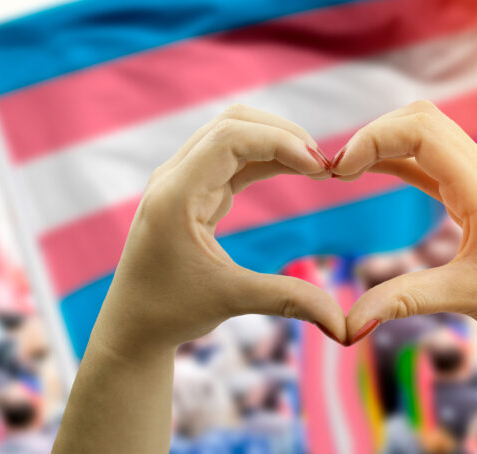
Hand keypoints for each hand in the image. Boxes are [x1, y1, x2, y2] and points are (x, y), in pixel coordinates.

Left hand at [92, 105, 345, 358]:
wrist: (133, 325)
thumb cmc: (171, 312)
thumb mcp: (232, 300)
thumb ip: (290, 300)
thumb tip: (344, 324)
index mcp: (175, 194)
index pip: (230, 138)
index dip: (280, 142)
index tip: (320, 167)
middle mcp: (175, 177)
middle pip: (232, 124)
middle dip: (282, 134)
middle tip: (323, 164)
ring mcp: (182, 180)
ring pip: (233, 135)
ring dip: (276, 143)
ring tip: (316, 167)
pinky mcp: (193, 191)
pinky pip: (233, 159)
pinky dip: (267, 158)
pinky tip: (296, 169)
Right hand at [332, 100, 476, 348]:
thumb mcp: (464, 296)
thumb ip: (404, 301)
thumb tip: (348, 326)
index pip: (422, 131)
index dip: (374, 138)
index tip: (340, 171)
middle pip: (421, 119)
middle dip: (374, 133)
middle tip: (336, 169)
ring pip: (426, 133)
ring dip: (384, 142)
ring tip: (345, 170)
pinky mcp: (473, 192)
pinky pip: (430, 160)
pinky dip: (397, 158)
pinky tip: (370, 170)